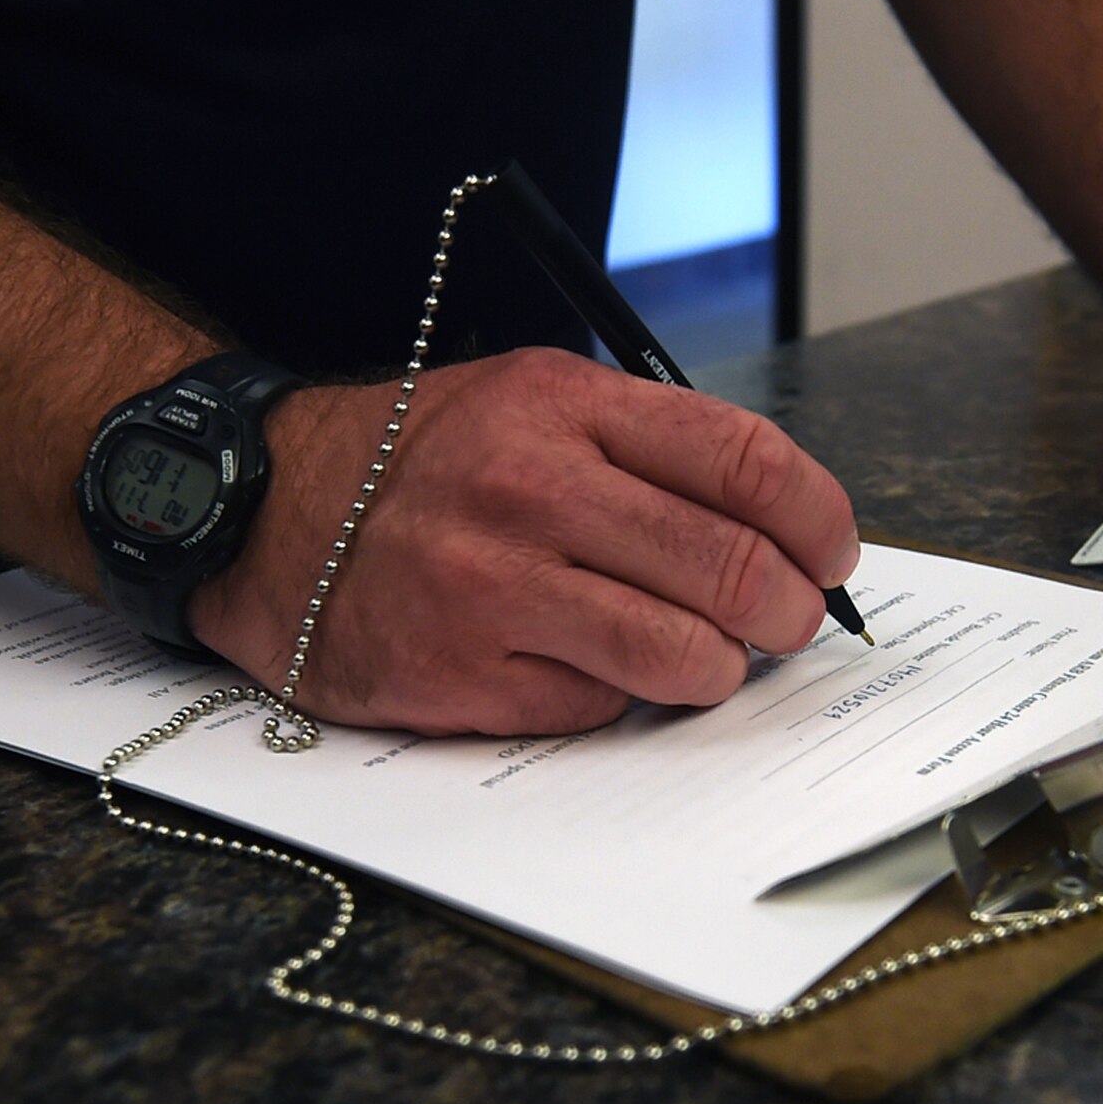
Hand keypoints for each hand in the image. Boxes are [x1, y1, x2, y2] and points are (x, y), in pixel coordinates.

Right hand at [188, 348, 860, 734]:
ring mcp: (493, 586)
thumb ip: (646, 449)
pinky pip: (602, 702)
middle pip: (730, 563)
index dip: (818, 516)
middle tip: (794, 620)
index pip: (743, 460)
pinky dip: (628, 693)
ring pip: (681, 651)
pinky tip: (603, 667)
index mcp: (564, 404)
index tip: (834, 550)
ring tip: (716, 656)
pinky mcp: (461, 673)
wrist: (268, 513)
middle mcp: (531, 488)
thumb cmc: (423, 460)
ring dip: (724, 665)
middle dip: (792, 607)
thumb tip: (778, 526)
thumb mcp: (532, 401)